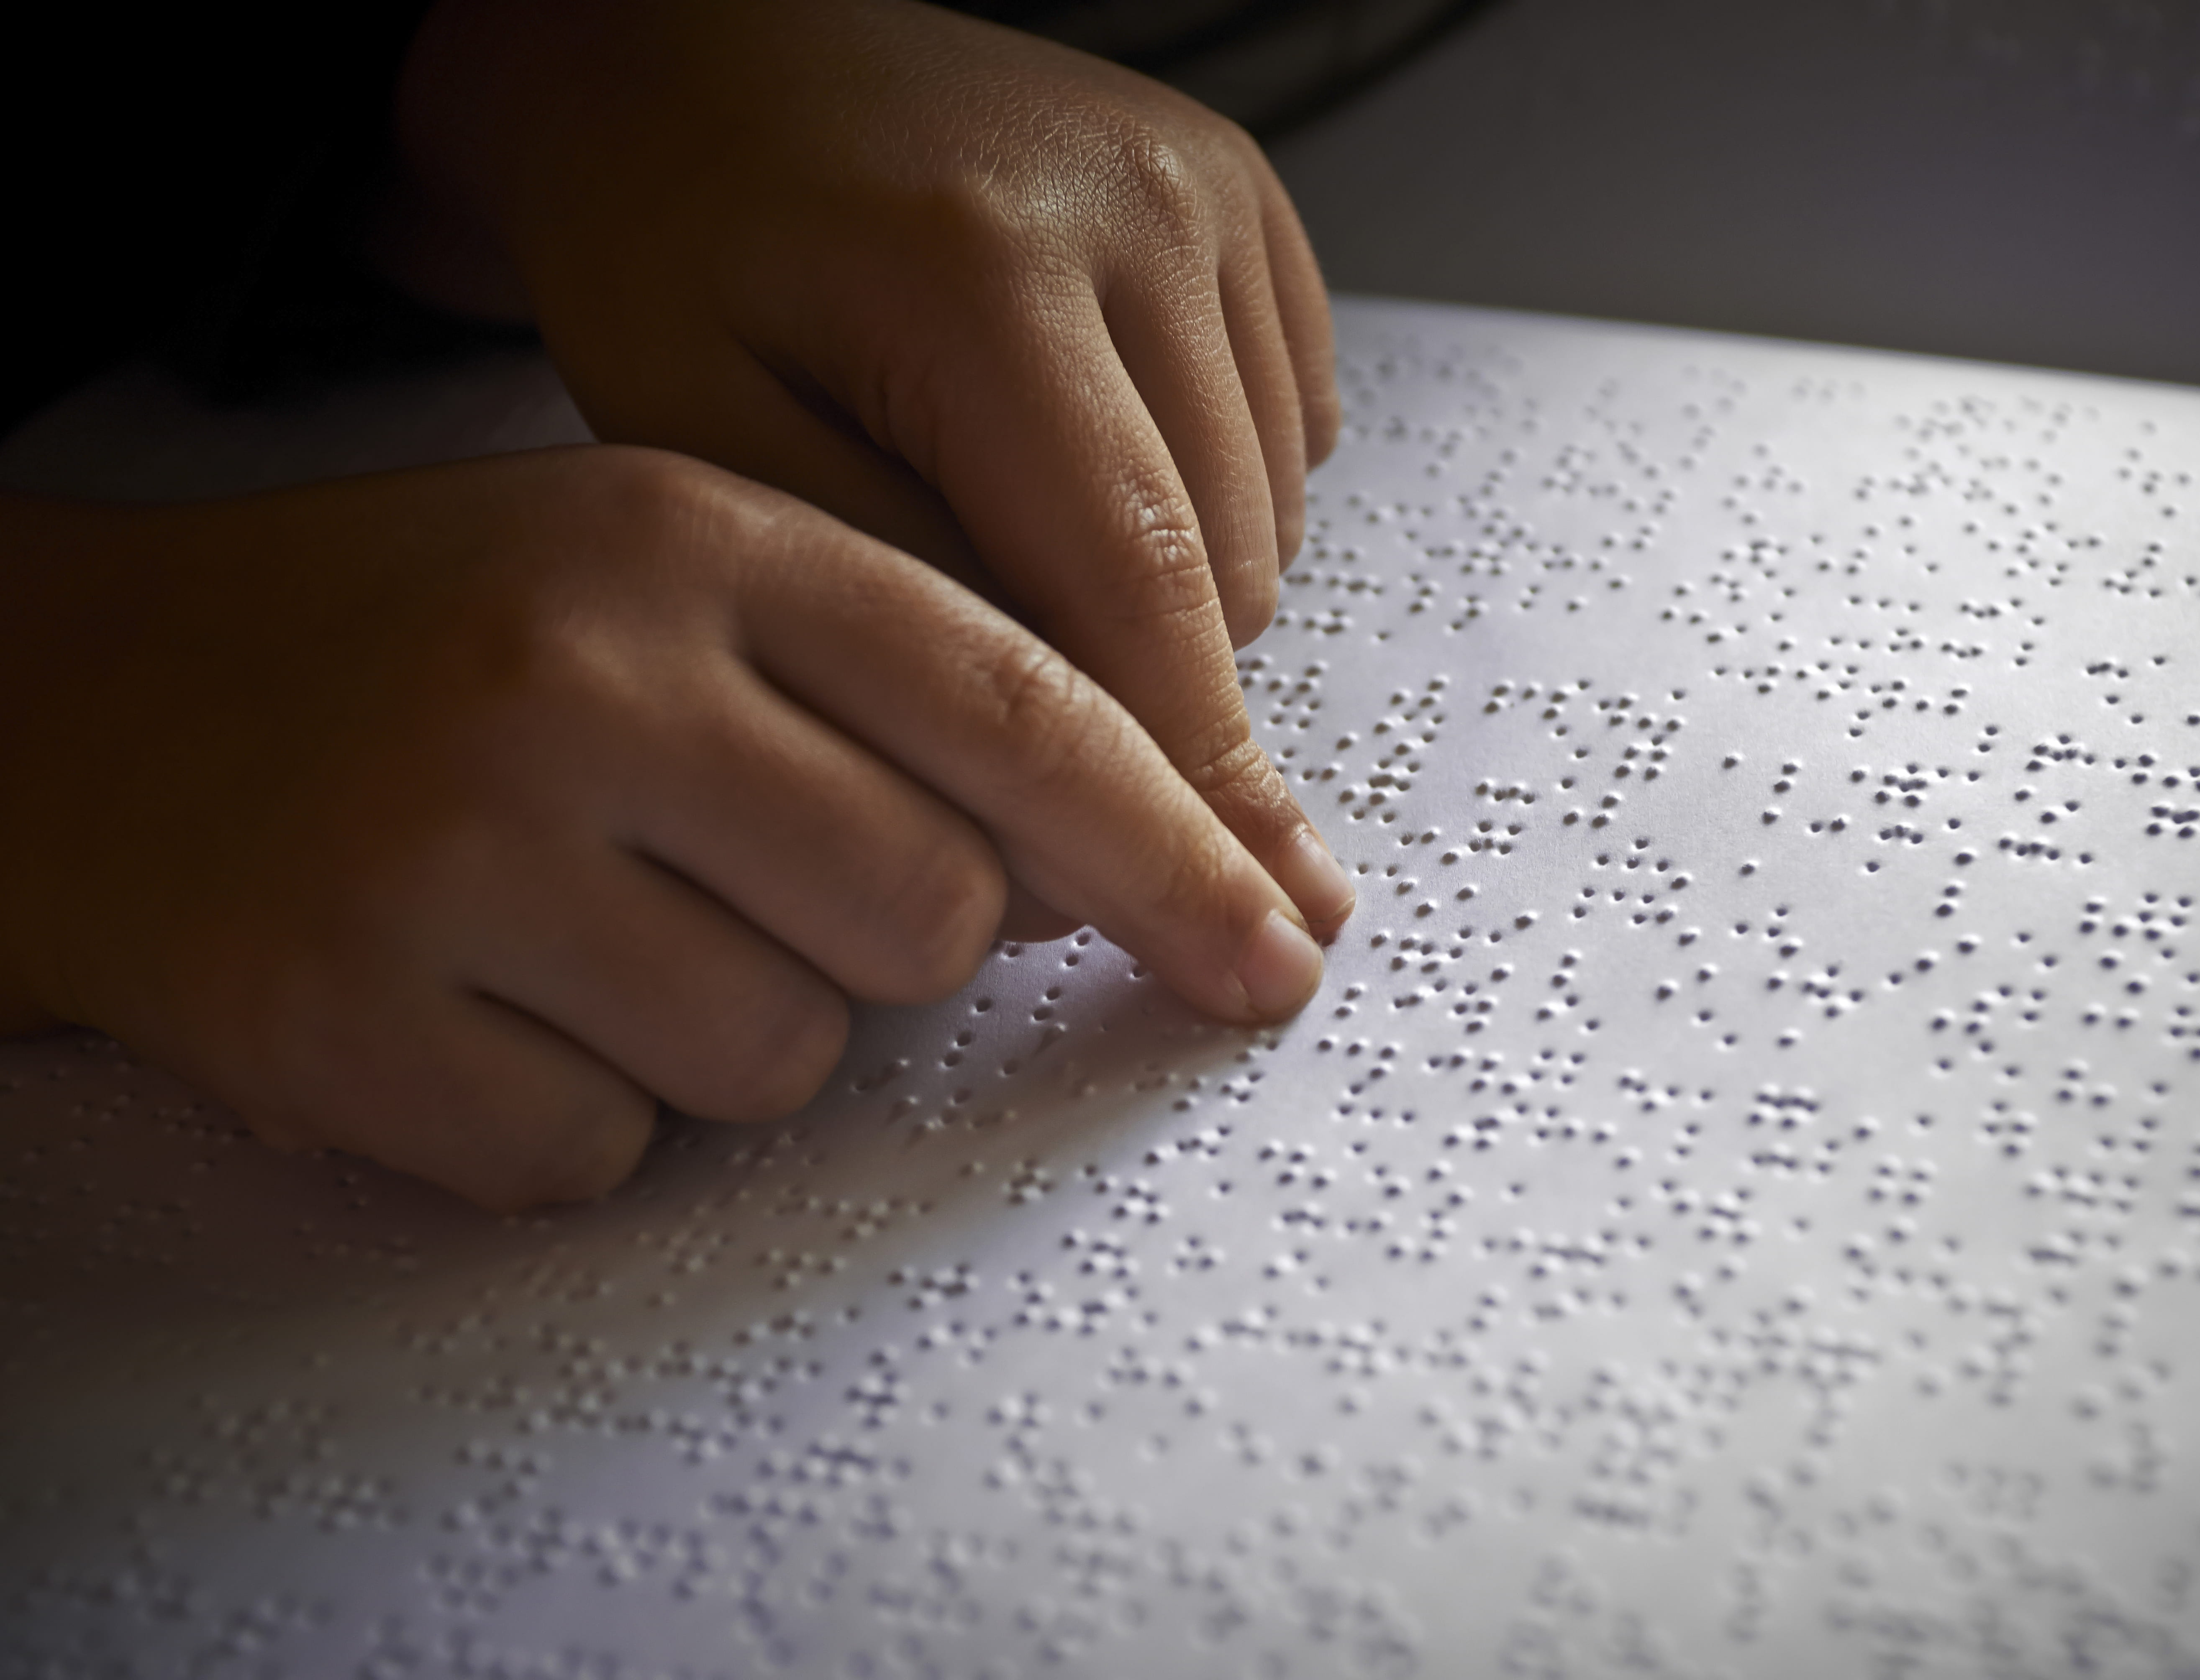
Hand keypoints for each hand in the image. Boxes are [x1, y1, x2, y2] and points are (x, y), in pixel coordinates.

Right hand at [0, 450, 1324, 1208]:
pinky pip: (607, 1156)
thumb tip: (1145, 873)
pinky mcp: (358, 1025)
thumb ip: (903, 693)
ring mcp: (460, 854)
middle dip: (888, 937)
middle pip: (930, 917)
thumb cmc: (442, 641)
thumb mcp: (670, 574)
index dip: (1178, 846)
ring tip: (581, 920)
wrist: (105, 705)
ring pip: (783, 1059)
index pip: (1019, 704)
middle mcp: (586, 682)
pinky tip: (478, 998)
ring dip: (725, 1024)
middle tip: (738, 866)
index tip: (1277, 951)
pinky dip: (572, 1110)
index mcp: (691, 536)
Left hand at [377, 0, 1354, 932]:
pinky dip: (1207, 494)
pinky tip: (1082, 455)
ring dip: (1172, 594)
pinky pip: (1292, 433)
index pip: (1137, 586)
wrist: (700, 56)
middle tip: (1023, 710)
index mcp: (982, 271)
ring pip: (1269, 520)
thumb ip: (898, 629)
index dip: (1188, 777)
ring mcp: (1207, 191)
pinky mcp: (1246, 196)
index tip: (1239, 919)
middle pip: (1221, 571)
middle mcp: (1136, 210)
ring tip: (1017, 536)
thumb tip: (1064, 821)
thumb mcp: (709, 451)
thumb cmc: (672, 245)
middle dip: (1148, 690)